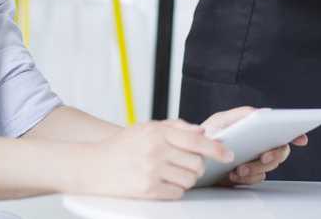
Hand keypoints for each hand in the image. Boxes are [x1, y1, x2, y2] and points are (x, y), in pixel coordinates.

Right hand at [83, 120, 231, 199]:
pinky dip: (174, 190)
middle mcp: (155, 150)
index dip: (215, 148)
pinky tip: (162, 183)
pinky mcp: (147, 190)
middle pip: (197, 163)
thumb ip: (175, 127)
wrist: (92, 165)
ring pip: (189, 180)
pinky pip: (177, 193)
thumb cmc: (121, 147)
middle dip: (197, 166)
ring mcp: (152, 171)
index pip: (196, 140)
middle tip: (187, 165)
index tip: (227, 153)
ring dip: (185, 179)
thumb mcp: (145, 128)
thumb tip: (201, 130)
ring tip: (170, 173)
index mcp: (157, 132)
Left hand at [201, 107, 308, 185]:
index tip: (301, 138)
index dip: (295, 133)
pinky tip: (234, 175)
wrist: (192, 157)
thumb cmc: (207, 136)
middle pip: (280, 151)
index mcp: (256, 129)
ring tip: (239, 168)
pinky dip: (246, 178)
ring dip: (255, 169)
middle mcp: (259, 145)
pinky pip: (256, 179)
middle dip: (273, 156)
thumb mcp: (222, 120)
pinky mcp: (247, 175)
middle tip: (262, 158)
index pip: (280, 129)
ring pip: (268, 167)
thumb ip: (242, 115)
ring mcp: (254, 161)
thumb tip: (263, 113)